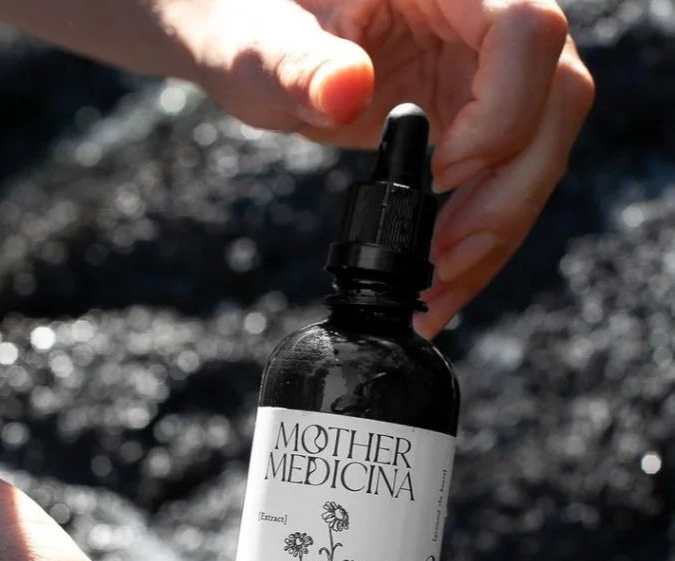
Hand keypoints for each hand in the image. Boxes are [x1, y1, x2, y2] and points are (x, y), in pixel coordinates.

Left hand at [171, 0, 593, 333]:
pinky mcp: (475, 108)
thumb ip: (296, 65)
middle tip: (443, 264)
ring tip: (439, 287)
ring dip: (498, 228)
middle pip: (557, 100)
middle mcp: (481, 13)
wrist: (252, 43)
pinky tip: (444, 271)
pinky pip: (506, 172)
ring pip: (540, 147)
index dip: (501, 112)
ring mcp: (484, 64)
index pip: (526, 31)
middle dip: (507, 197)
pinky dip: (482, 230)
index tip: (442, 172)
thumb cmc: (249, 23)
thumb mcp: (256, 44)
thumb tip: (343, 88)